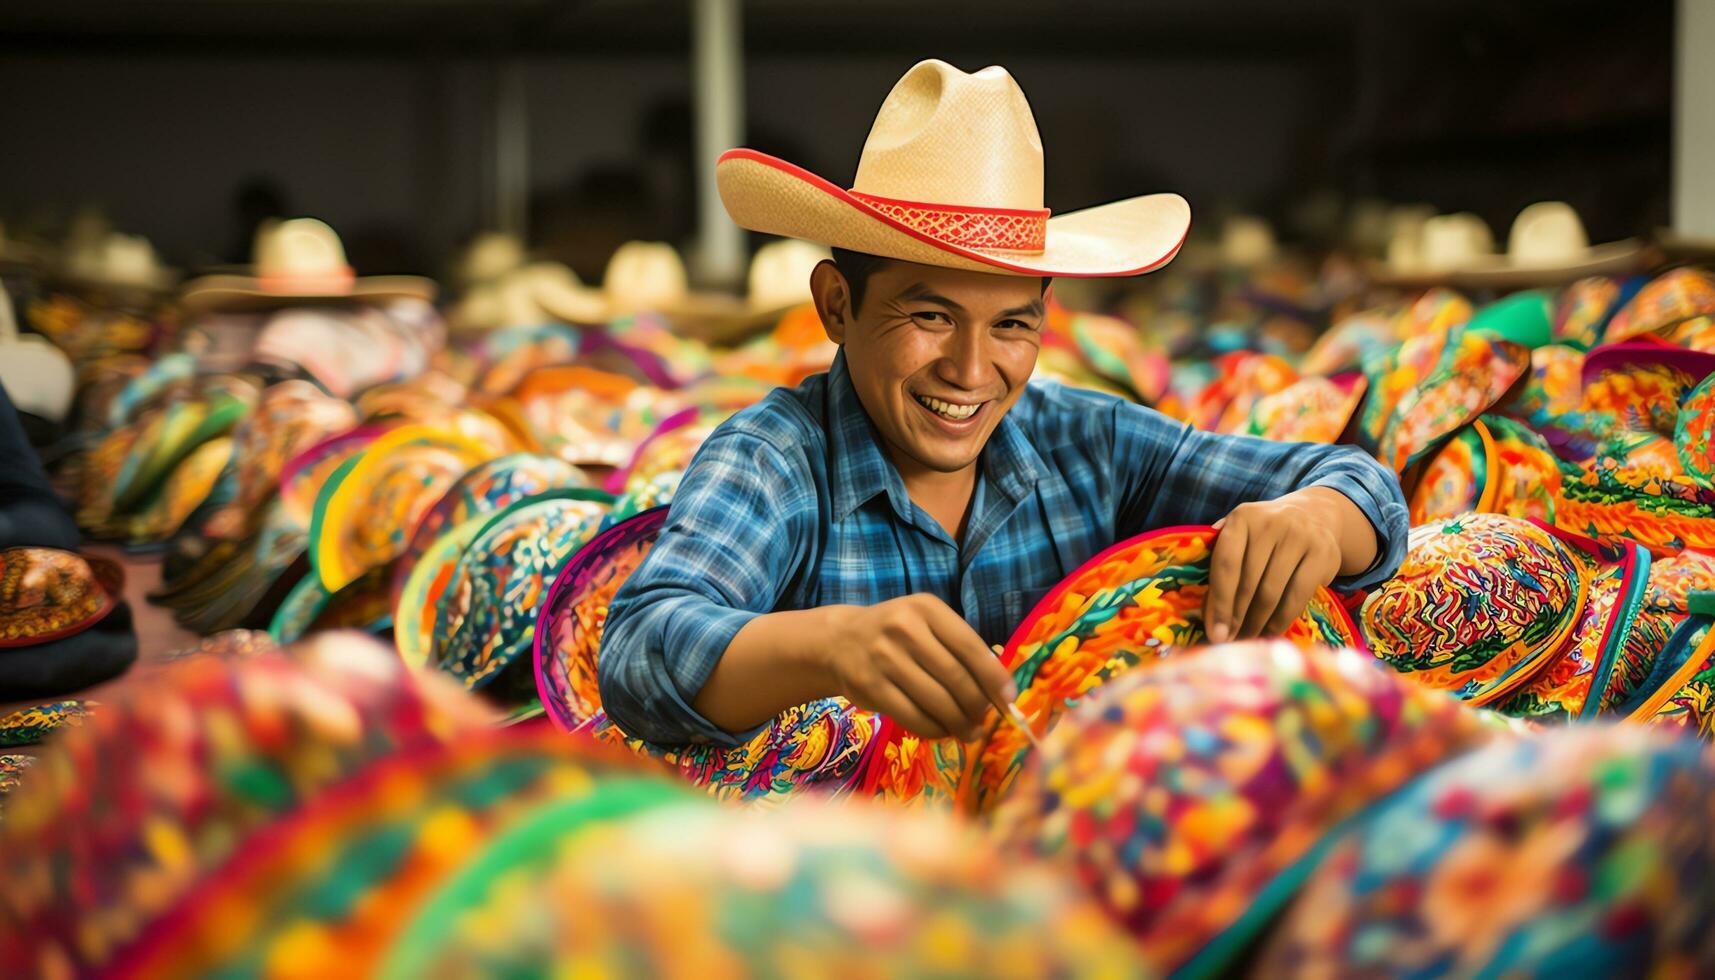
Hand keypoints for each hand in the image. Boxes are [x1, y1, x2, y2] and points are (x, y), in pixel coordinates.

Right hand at [821, 594, 1017, 740]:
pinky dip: (935, 729)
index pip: (970, 646)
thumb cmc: (895, 634)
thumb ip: (959, 647)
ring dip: (959, 723)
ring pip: (936, 701)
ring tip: (969, 731)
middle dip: (977, 706)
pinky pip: (913, 716)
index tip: (1009, 700)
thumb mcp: (926, 624)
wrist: (839, 641)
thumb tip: (999, 689)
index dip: (994, 677)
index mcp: (926, 608)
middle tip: (985, 720)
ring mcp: (884, 658)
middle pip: (955, 678)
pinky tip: (943, 731)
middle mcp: (904, 629)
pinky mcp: (870, 686)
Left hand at [1204, 488, 1365, 642]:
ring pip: (1272, 593)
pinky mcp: (1323, 554)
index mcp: (1242, 518)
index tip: (1214, 632)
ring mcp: (1299, 537)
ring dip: (1257, 623)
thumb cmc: (1265, 534)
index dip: (1219, 602)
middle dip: (1236, 618)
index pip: (1225, 564)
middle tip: (1229, 642)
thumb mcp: (1241, 534)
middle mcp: (1271, 524)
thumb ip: (1220, 560)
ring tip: (1247, 640)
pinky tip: (1270, 632)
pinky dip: (1281, 620)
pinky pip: (1297, 596)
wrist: (1314, 515)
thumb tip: (1204, 610)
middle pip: (1248, 582)